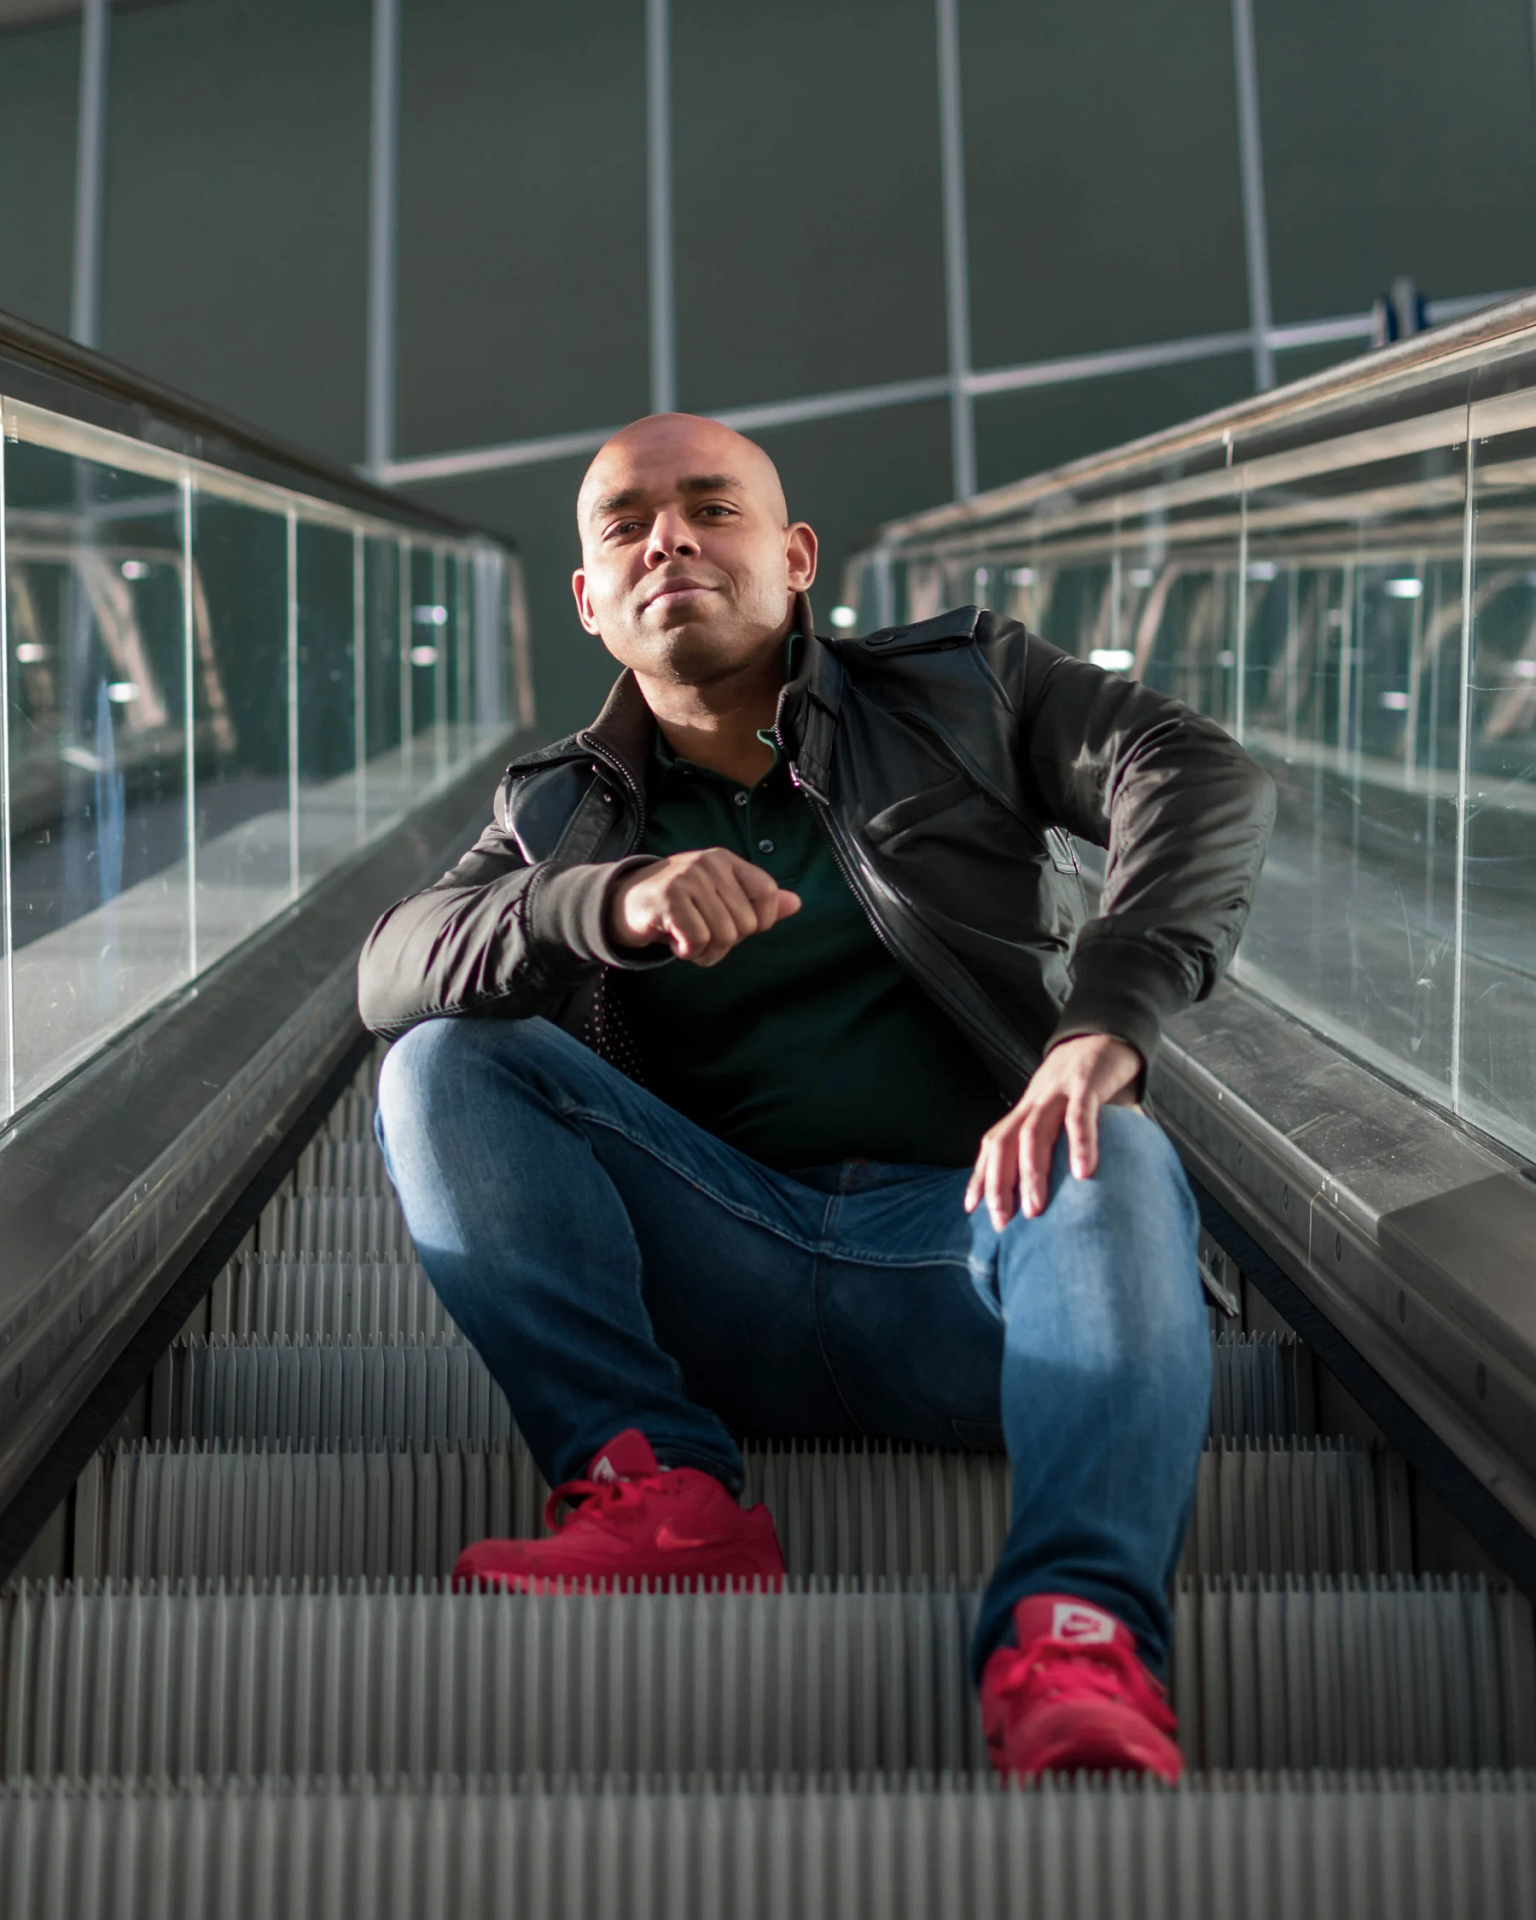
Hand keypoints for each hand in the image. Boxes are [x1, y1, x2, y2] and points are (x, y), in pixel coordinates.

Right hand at [608, 847, 800, 965]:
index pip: (767, 892)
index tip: (737, 927)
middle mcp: (710, 864)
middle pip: (746, 923)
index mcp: (727, 861)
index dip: (760, 921)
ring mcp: (689, 878)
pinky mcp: (669, 898)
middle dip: (726, 943)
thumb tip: (796, 904)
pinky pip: (698, 939)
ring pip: (723, 935)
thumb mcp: (719, 897)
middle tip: (702, 935)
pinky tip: (674, 941)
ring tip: (687, 938)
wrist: (624, 902)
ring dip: (705, 951)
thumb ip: (756, 901)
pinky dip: (688, 951)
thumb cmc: (678, 903)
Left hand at [964, 1034, 1142, 1229]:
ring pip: (1034, 1133)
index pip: (994, 1143)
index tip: (971, 1208)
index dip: (980, 1174)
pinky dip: (1079, 1144)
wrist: (1106, 1032)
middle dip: (998, 1184)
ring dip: (1031, 1173)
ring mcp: (1058, 1091)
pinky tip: (1083, 1173)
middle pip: (1005, 1142)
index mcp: (1026, 1109)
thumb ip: (1062, 1143)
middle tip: (1002, 1222)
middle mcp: (1034, 1101)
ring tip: (1035, 1209)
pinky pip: (1080, 1116)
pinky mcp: (1086, 1083)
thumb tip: (1072, 1189)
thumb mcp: (1065, 1111)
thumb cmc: (1085, 1082)